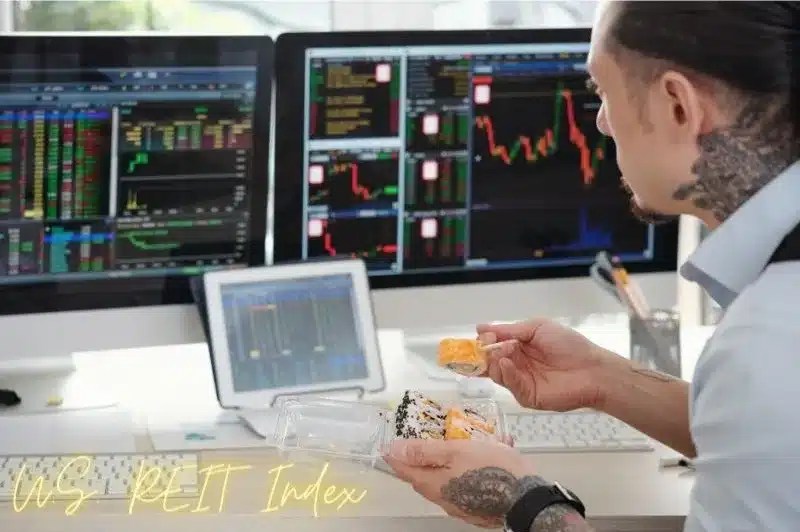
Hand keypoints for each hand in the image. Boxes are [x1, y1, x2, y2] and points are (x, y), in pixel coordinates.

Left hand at [384, 438, 544, 528]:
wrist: (527, 498)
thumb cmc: (493, 471)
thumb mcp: (456, 450)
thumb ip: (424, 450)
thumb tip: (395, 449)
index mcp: (433, 485)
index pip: (404, 470)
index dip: (396, 456)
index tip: (389, 446)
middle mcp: (443, 499)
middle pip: (425, 476)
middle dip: (424, 457)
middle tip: (425, 440)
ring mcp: (461, 505)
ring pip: (447, 479)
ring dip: (450, 462)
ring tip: (463, 443)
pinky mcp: (477, 506)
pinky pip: (465, 484)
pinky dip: (468, 470)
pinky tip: (484, 456)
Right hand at [478, 319, 626, 411]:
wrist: (591, 369)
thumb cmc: (568, 345)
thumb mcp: (537, 328)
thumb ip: (509, 330)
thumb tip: (480, 328)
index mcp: (519, 346)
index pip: (493, 345)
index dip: (484, 342)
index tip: (479, 337)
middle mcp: (517, 364)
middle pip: (490, 361)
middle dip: (484, 353)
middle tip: (484, 347)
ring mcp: (521, 381)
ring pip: (496, 374)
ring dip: (494, 362)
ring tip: (501, 353)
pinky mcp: (526, 396)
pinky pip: (510, 386)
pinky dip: (506, 374)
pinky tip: (507, 364)